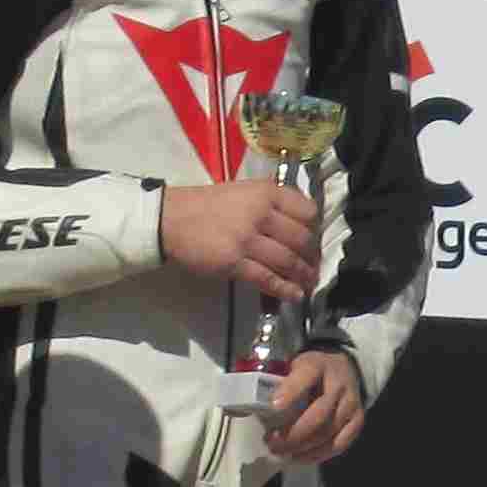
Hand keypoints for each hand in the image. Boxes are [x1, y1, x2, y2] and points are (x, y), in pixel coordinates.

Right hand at [162, 178, 318, 300]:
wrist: (170, 219)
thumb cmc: (207, 205)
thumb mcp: (244, 191)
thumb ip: (272, 203)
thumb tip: (300, 225)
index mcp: (266, 193)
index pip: (307, 212)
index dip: (315, 230)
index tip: (314, 241)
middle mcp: (261, 214)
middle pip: (302, 239)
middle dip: (312, 257)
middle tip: (313, 267)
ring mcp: (247, 239)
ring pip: (288, 261)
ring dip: (303, 275)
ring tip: (308, 283)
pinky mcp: (234, 263)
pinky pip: (267, 279)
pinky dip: (285, 289)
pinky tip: (295, 295)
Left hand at [265, 350, 366, 463]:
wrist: (344, 368)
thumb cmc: (309, 371)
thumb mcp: (292, 367)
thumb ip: (274, 384)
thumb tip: (241, 409)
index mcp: (318, 365)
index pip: (307, 375)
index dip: (291, 391)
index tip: (274, 406)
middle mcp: (339, 384)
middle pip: (319, 414)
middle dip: (293, 433)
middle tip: (271, 442)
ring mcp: (351, 404)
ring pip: (328, 432)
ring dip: (302, 447)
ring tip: (281, 452)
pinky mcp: (357, 420)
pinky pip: (339, 444)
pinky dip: (318, 454)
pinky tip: (299, 457)